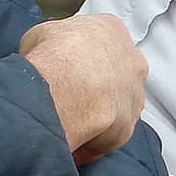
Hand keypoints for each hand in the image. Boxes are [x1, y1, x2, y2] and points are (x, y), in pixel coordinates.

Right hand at [19, 15, 147, 163]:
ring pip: (115, 107)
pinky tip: (71, 144)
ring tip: (67, 122)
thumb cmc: (54, 55)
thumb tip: (43, 55)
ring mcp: (134, 95)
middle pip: (114, 75)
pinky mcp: (128, 126)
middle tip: (69, 96)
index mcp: (113, 30)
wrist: (65, 86)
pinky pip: (108, 137)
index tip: (65, 70)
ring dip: (95, 115)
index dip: (81, 58)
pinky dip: (91, 143)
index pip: (101, 43)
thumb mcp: (40, 34)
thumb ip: (51, 42)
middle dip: (94, 86)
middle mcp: (132, 60)